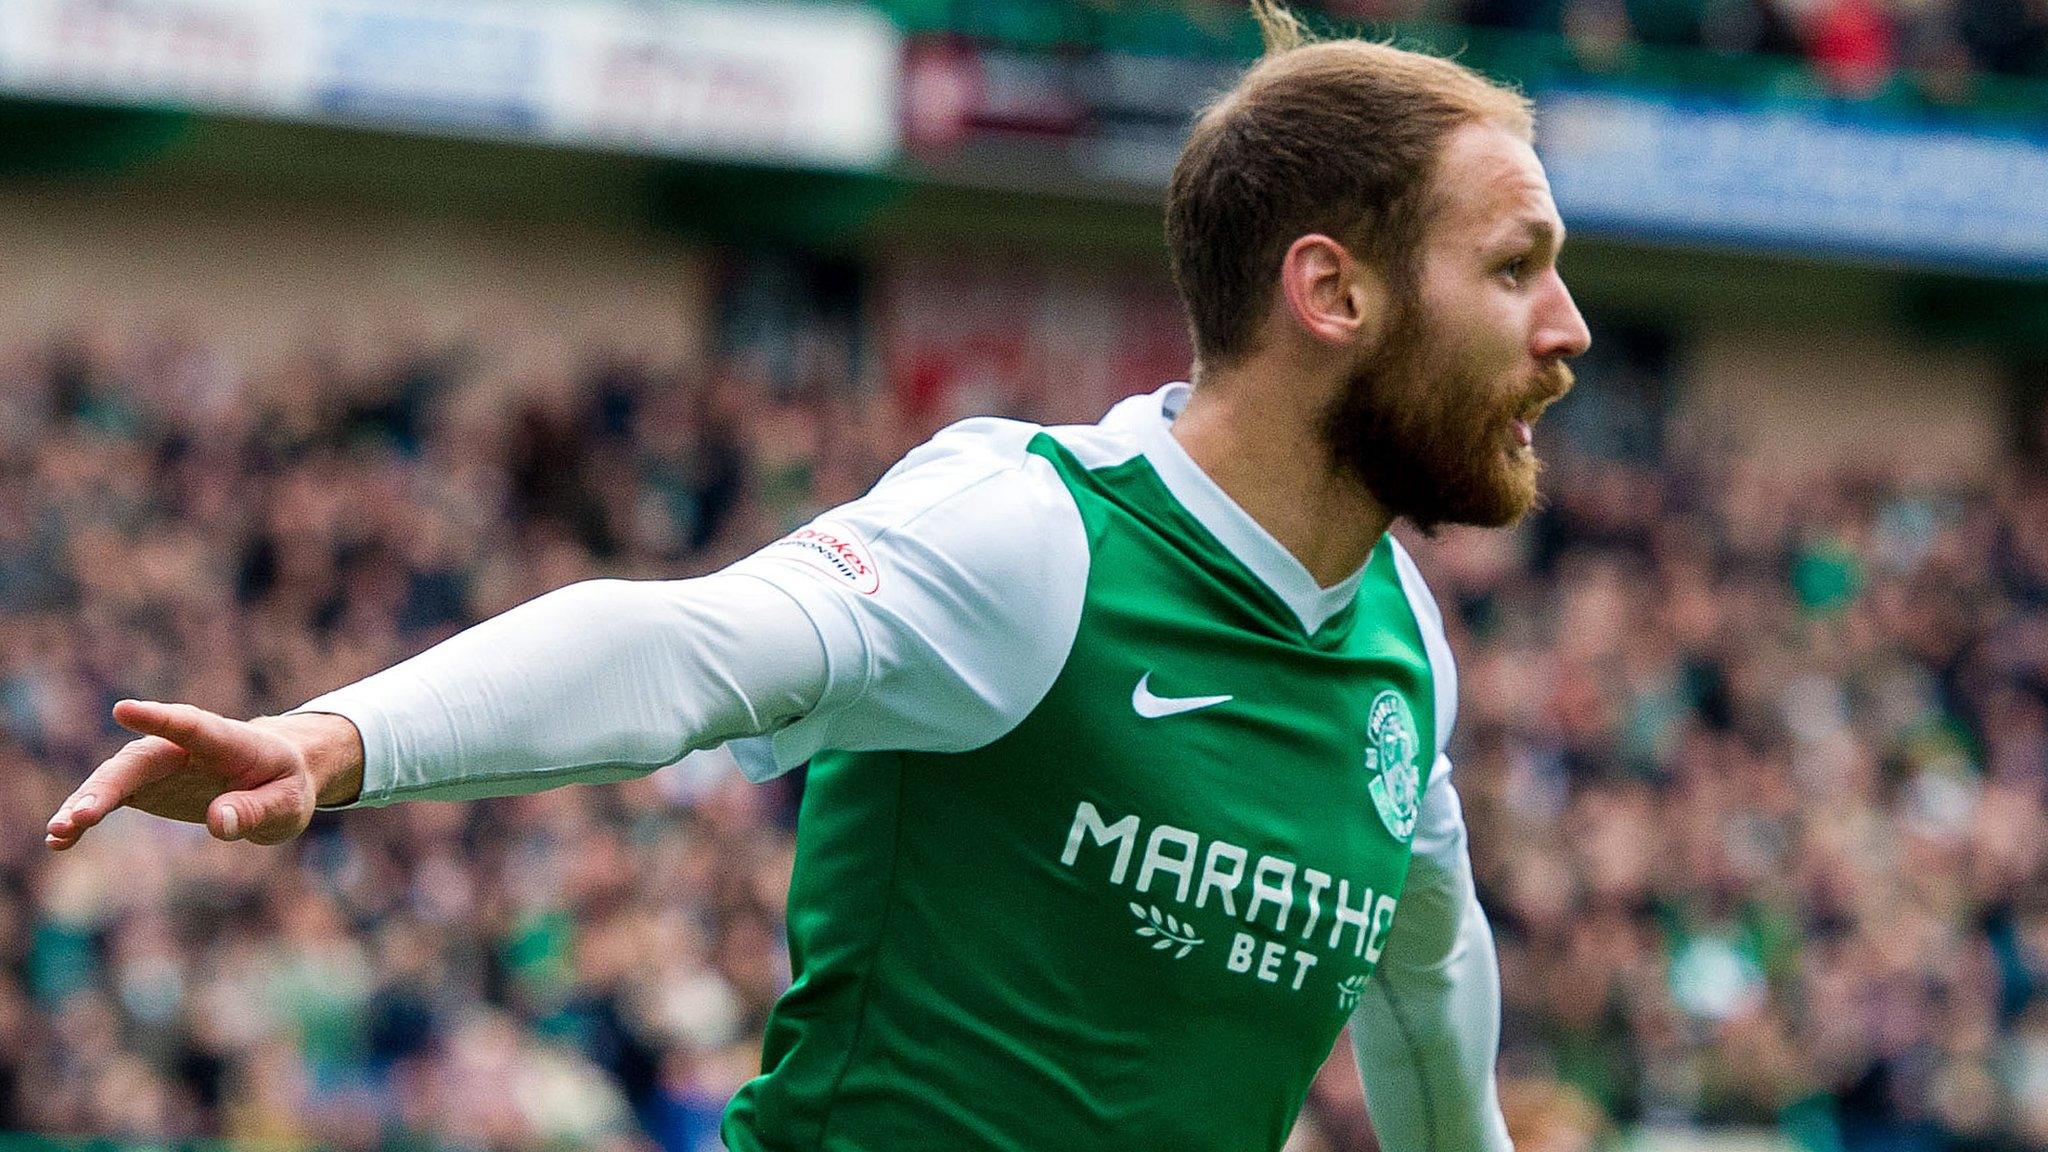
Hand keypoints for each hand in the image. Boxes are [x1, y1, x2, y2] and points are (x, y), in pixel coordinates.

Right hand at [45, 700, 362, 850]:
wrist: (274, 778)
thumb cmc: (285, 784)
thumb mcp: (287, 803)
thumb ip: (256, 810)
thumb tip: (219, 824)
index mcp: (228, 740)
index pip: (191, 725)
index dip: (159, 719)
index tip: (123, 710)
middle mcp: (184, 747)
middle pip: (140, 760)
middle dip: (107, 786)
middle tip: (79, 816)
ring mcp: (160, 765)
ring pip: (116, 778)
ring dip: (85, 803)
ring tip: (58, 834)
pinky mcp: (146, 786)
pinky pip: (111, 798)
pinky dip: (85, 816)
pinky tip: (60, 840)